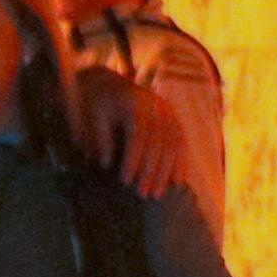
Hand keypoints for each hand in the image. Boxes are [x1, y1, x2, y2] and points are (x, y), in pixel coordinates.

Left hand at [70, 69, 189, 196]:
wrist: (110, 82)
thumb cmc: (98, 102)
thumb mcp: (95, 114)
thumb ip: (100, 137)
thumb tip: (106, 163)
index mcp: (135, 103)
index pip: (137, 136)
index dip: (133, 160)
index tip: (125, 181)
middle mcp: (156, 106)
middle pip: (158, 144)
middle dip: (151, 172)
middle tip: (144, 194)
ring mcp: (168, 112)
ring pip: (172, 146)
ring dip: (166, 173)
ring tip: (157, 194)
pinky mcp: (174, 117)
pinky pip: (182, 142)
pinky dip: (180, 163)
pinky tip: (176, 182)